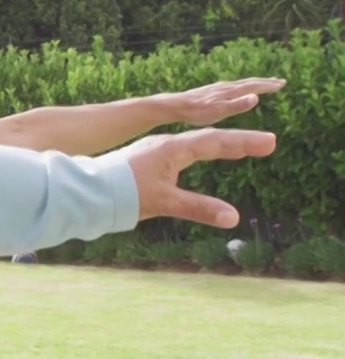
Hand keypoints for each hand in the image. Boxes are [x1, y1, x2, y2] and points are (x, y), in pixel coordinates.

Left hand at [103, 128, 276, 227]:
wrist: (88, 192)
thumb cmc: (124, 194)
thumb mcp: (164, 202)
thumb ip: (199, 209)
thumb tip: (233, 217)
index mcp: (172, 149)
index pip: (215, 142)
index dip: (243, 143)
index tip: (270, 142)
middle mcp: (165, 145)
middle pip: (208, 140)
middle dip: (238, 142)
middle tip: (267, 143)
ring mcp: (156, 152)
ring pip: (195, 145)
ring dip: (220, 145)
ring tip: (242, 147)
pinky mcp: (148, 161)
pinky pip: (183, 152)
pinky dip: (202, 152)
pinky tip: (203, 155)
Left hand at [168, 77, 285, 126]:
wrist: (176, 105)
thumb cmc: (198, 112)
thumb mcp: (220, 111)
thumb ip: (238, 105)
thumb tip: (256, 97)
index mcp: (231, 91)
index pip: (254, 86)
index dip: (268, 86)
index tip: (282, 84)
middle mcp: (226, 86)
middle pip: (249, 82)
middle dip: (265, 82)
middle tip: (279, 81)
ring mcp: (218, 88)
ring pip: (240, 84)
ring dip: (254, 83)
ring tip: (262, 84)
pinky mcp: (211, 91)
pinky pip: (232, 87)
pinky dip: (241, 87)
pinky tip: (237, 90)